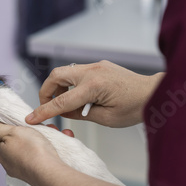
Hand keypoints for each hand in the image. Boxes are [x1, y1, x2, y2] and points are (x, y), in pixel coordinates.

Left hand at [0, 122, 64, 185]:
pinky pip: (36, 159)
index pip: (0, 137)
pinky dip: (42, 152)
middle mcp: (8, 164)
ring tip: (45, 137)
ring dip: (36, 143)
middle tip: (35, 130)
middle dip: (25, 136)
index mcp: (0, 152)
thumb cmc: (32, 151)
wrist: (50, 172)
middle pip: (15, 144)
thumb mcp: (12, 132)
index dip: (11, 129)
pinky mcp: (34, 174)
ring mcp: (21, 171)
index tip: (20, 125)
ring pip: (27, 151)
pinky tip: (49, 149)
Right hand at [26, 61, 164, 127]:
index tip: (31, 119)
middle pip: (56, 76)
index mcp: (94, 86)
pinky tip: (77, 97)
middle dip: (46, 92)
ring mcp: (96, 66)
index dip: (44, 112)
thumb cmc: (135, 108)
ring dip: (58, 87)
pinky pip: (77, 73)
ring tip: (64, 104)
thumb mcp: (105, 118)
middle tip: (47, 107)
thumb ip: (80, 114)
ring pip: (65, 72)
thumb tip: (65, 111)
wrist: (154, 94)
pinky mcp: (99, 66)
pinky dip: (70, 84)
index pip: (61, 101)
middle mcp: (92, 71)